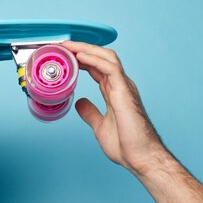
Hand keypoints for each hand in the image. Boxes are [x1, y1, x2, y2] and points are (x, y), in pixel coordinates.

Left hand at [60, 40, 167, 175]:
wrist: (140, 157)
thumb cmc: (126, 145)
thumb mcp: (99, 125)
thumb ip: (90, 112)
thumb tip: (80, 103)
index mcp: (114, 92)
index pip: (96, 68)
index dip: (81, 59)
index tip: (64, 56)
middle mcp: (120, 86)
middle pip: (101, 58)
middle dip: (81, 49)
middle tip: (62, 46)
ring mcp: (124, 87)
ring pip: (106, 57)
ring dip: (86, 49)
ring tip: (68, 46)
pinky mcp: (125, 92)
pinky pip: (111, 68)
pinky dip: (95, 60)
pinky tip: (80, 57)